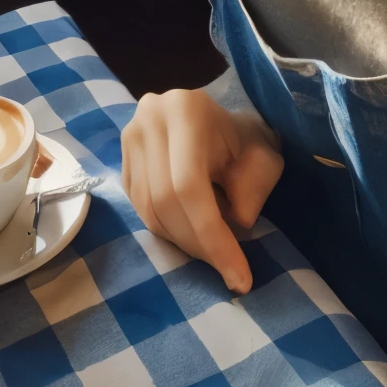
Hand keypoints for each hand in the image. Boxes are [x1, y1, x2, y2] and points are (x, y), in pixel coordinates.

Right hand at [121, 88, 283, 292]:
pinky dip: (168, 232)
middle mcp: (148, 120)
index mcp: (185, 110)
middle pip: (163, 201)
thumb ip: (253, 190)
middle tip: (227, 271)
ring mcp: (129, 139)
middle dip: (198, 245)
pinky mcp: (122, 161)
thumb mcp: (263, 159)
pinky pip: (139, 209)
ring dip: (183, 243)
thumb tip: (235, 225)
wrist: (219, 120)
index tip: (239, 277)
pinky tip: (193, 235)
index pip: (189, 186)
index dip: (212, 237)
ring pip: (148, 211)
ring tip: (214, 253)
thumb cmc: (245, 140)